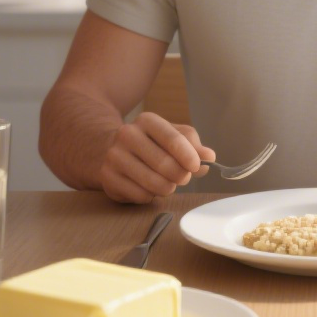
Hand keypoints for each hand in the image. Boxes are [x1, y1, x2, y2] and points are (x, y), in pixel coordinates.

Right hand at [98, 112, 216, 203]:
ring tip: (168, 184)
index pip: (173, 139)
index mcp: (147, 121)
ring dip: (168, 188)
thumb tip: (209, 157)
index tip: (196, 167)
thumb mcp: (171, 135)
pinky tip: (148, 187)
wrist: (108, 149)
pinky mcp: (108, 177)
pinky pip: (140, 195)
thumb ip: (192, 144)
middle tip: (183, 178)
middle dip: (181, 176)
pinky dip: (150, 196)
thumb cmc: (148, 144)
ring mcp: (114, 156)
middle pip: (165, 164)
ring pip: (153, 183)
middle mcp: (127, 135)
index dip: (189, 156)